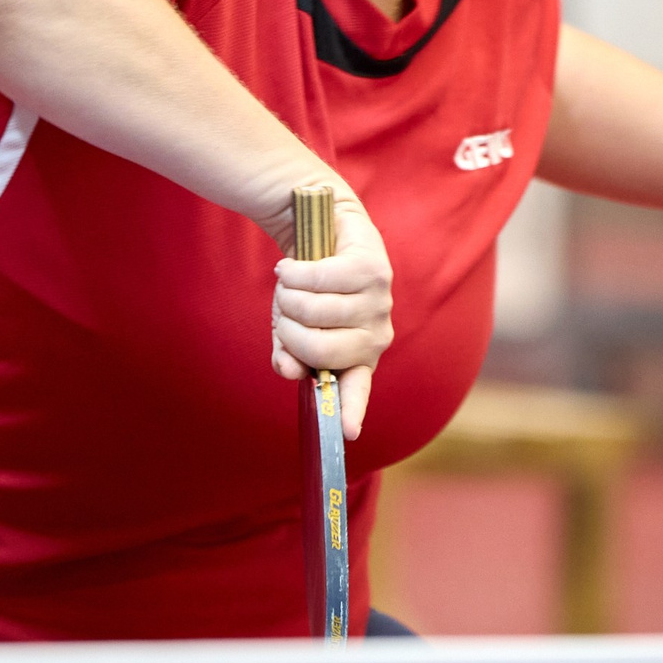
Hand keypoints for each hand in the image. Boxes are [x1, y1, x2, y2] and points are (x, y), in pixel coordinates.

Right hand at [266, 188, 395, 440]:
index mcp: (358, 355)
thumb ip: (288, 352)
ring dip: (288, 295)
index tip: (348, 433)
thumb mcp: (289, 325)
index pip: (357, 388)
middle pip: (321, 349)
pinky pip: (319, 279)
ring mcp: (379, 303)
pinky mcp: (373, 270)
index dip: (352, 410)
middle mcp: (376, 334)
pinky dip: (295, 272)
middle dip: (288, 329)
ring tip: (289, 283)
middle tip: (283, 309)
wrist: (318, 229)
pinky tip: (291, 266)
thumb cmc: (306, 287)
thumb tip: (288, 371)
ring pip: (316, 312)